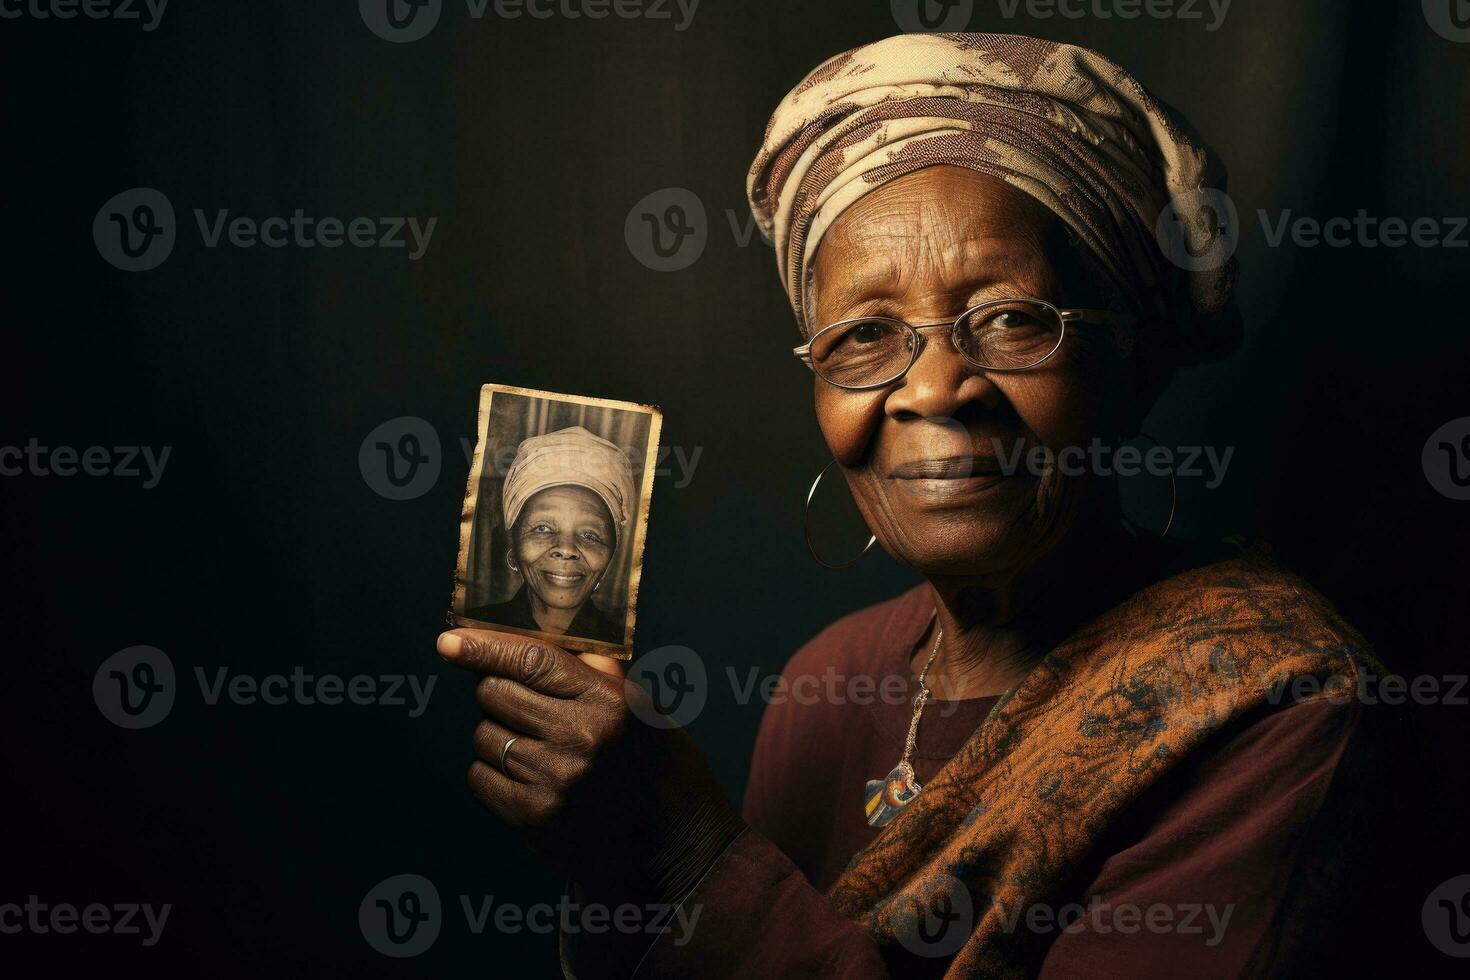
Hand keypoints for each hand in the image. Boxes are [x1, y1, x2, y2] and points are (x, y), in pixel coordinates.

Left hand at [436, 628, 742, 898]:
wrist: (674, 845)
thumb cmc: (658, 767)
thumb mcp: (641, 709)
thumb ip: (595, 674)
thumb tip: (536, 644)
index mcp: (608, 702)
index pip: (532, 660)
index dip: (484, 647)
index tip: (449, 642)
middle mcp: (580, 737)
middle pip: (495, 694)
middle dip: (502, 695)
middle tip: (530, 712)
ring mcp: (553, 779)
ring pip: (484, 735)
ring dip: (500, 737)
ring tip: (540, 752)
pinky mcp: (533, 817)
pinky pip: (480, 778)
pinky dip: (494, 774)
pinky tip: (528, 780)